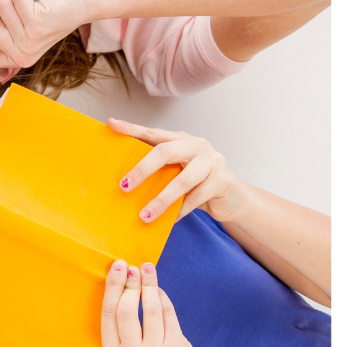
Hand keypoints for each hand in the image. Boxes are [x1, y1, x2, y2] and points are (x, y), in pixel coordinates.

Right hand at [101, 260, 198, 346]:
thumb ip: (121, 321)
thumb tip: (124, 277)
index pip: (109, 313)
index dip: (114, 286)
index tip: (119, 266)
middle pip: (126, 309)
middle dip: (130, 283)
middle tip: (133, 268)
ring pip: (151, 309)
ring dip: (149, 284)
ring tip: (148, 270)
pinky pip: (168, 314)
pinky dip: (163, 297)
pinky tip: (159, 290)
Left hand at [109, 121, 248, 226]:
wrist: (233, 198)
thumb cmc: (198, 183)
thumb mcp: (179, 171)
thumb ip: (161, 170)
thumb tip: (126, 183)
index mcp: (182, 139)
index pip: (153, 133)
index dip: (132, 129)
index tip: (112, 124)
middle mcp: (197, 145)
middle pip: (165, 152)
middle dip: (142, 169)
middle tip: (124, 186)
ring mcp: (211, 162)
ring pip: (182, 180)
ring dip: (161, 200)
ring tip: (145, 215)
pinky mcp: (221, 181)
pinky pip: (196, 198)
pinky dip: (180, 211)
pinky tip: (169, 221)